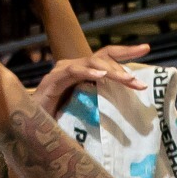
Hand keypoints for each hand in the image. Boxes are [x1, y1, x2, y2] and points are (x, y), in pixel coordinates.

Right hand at [29, 45, 148, 116]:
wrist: (29, 129)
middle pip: (103, 55)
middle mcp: (74, 68)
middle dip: (125, 59)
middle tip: (140, 79)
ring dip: (111, 70)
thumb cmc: (59, 122)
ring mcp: (62, 72)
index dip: (127, 52)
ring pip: (91, 62)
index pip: (108, 57)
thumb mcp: (87, 112)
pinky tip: (101, 77)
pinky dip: (88, 72)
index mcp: (84, 73)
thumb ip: (101, 106)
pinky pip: (73, 72)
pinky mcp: (53, 81)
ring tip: (127, 79)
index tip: (147, 49)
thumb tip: (126, 114)